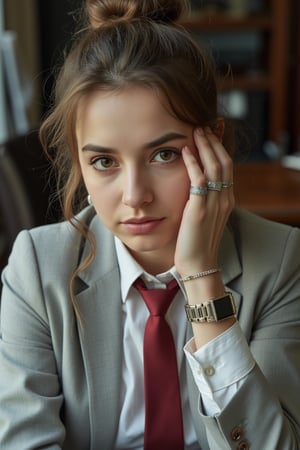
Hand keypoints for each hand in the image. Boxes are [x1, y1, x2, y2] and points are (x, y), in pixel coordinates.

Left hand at [174, 127, 234, 276]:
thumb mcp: (205, 216)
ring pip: (215, 167)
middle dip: (214, 142)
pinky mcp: (199, 210)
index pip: (227, 166)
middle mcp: (224, 199)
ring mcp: (214, 204)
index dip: (219, 147)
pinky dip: (193, 163)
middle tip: (203, 126)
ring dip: (205, 147)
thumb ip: (204, 198)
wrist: (197, 264)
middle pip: (224, 162)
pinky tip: (185, 151)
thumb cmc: (196, 241)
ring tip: (196, 131)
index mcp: (226, 200)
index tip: (210, 133)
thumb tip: (196, 183)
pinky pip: (199, 180)